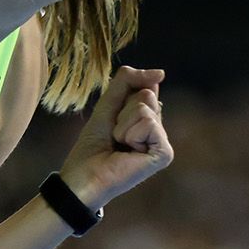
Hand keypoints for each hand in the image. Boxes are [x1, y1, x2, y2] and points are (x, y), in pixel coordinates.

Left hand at [59, 65, 171, 208]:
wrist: (84, 174)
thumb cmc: (93, 144)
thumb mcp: (109, 103)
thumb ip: (128, 80)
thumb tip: (161, 73)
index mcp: (146, 116)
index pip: (144, 85)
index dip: (122, 99)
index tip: (113, 120)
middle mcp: (157, 128)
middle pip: (146, 94)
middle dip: (123, 111)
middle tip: (115, 135)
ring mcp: (162, 141)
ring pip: (146, 107)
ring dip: (124, 124)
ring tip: (120, 144)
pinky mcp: (164, 153)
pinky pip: (148, 122)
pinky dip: (131, 134)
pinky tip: (128, 152)